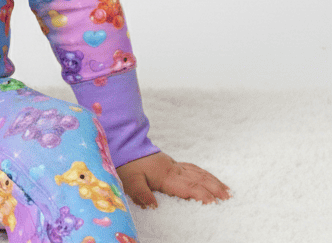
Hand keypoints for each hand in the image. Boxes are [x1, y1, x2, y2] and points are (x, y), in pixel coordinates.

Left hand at [116, 151, 230, 208]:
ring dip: (213, 181)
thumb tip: (153, 207)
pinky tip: (209, 178)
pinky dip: (204, 174)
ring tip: (227, 191)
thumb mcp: (129, 180)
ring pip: (198, 173)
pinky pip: (193, 168)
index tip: (215, 204)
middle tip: (229, 199)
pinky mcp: (172, 163)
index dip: (202, 195)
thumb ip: (141, 193)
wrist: (124, 144)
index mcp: (165, 176)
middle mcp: (173, 170)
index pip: (188, 187)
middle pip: (198, 179)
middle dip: (215, 189)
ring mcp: (174, 165)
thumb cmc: (126, 164)